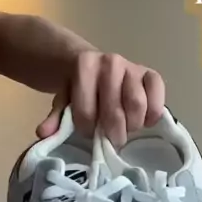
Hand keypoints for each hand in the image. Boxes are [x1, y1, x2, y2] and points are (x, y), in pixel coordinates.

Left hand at [36, 51, 164, 144]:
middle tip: (111, 139)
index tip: (87, 132)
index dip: (86, 128)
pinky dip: (153, 112)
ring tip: (126, 129)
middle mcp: (110, 62)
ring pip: (137, 104)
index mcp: (84, 65)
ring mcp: (132, 67)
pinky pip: (157, 94)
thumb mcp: (63, 101)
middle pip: (114, 110)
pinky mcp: (150, 74)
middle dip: (112, 131)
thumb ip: (55, 117)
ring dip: (132, 124)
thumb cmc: (80, 89)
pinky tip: (144, 121)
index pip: (86, 109)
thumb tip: (44, 133)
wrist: (96, 67)